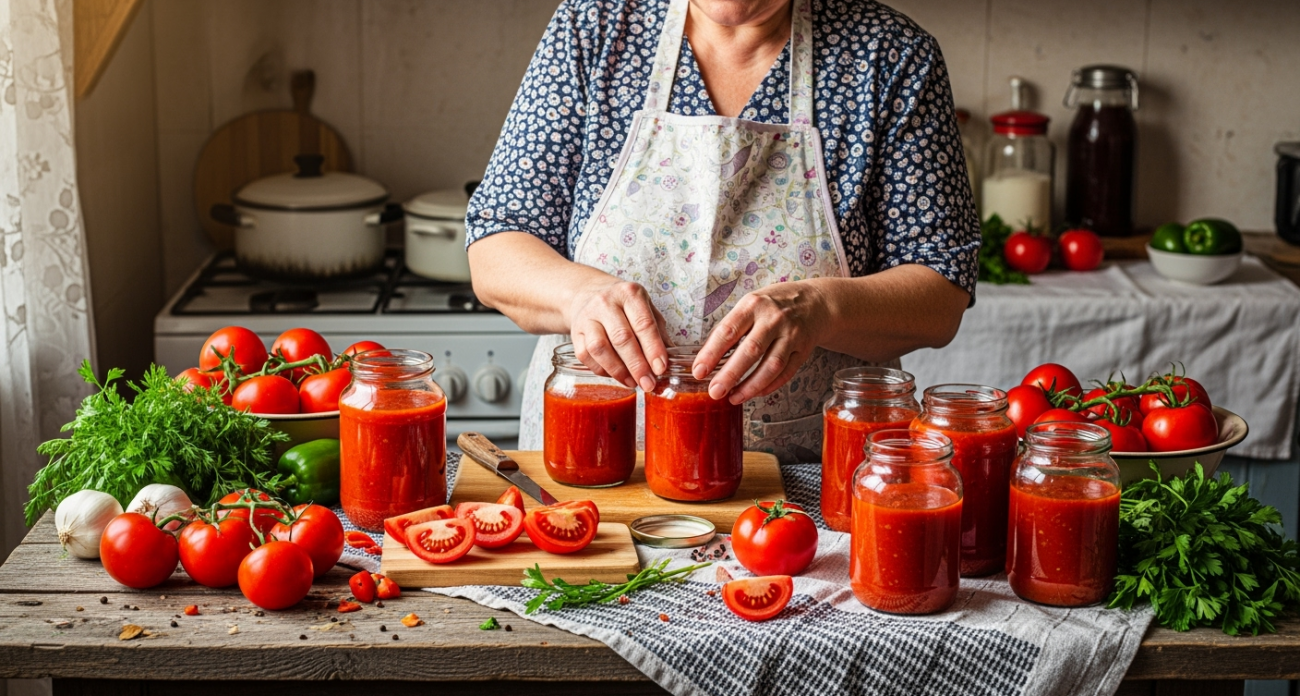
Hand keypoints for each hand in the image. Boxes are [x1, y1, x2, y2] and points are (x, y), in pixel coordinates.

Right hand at [567, 279, 670, 391]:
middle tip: (648, 383)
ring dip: (618, 370)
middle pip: (622, 338)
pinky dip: (602, 370)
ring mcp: (587, 317)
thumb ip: (659, 333)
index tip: (661, 368)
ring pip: (600, 348)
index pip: (644, 323)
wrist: (589, 294)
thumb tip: (671, 362)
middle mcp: (606, 302)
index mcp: (630, 294)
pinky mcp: (575, 332)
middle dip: (637, 365)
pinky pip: (586, 356)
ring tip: (633, 383)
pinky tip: (616, 375)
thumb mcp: (646, 309)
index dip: (653, 348)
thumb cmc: (624, 306)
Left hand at [693, 281, 829, 403]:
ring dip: (750, 386)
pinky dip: (769, 386)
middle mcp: (774, 318)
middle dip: (730, 374)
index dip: (712, 353)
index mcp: (754, 304)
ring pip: (771, 366)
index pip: (728, 331)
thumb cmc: (774, 305)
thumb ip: (732, 327)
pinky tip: (754, 393)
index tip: (699, 371)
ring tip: (733, 398)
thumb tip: (708, 357)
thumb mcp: (751, 304)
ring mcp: (791, 335)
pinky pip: (785, 373)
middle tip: (714, 391)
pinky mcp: (803, 350)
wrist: (815, 303)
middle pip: (750, 350)